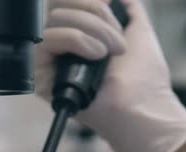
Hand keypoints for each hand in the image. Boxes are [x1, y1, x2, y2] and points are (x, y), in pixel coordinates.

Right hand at [35, 0, 185, 151]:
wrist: (143, 106)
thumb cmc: (143, 79)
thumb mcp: (138, 28)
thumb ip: (125, 6)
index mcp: (80, 32)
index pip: (66, 1)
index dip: (87, 0)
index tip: (110, 7)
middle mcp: (62, 44)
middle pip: (59, 4)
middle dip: (95, 13)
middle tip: (116, 38)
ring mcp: (51, 59)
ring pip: (56, 19)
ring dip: (92, 30)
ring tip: (109, 52)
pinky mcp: (41, 76)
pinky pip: (47, 40)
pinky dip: (76, 41)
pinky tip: (95, 57)